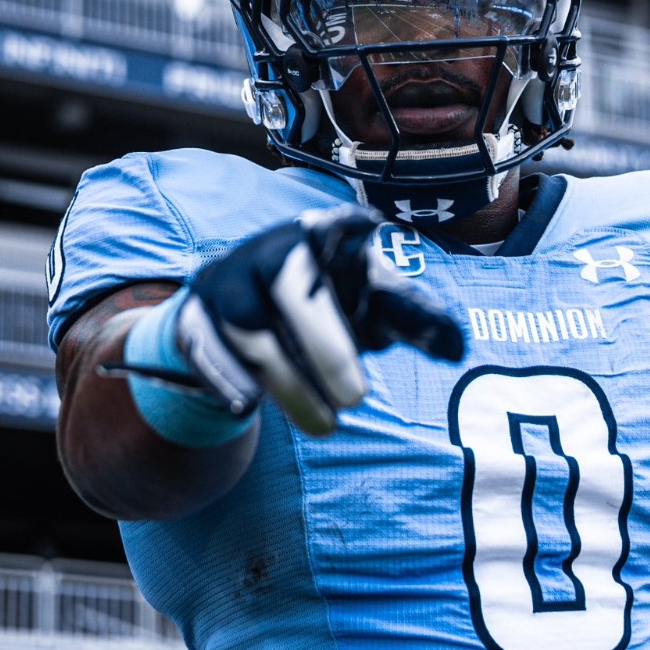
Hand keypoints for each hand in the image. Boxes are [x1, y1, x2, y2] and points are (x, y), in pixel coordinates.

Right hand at [175, 206, 463, 435]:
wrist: (242, 318)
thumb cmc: (329, 307)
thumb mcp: (374, 308)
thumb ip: (416, 320)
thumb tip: (457, 347)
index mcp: (321, 236)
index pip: (339, 225)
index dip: (348, 226)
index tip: (369, 227)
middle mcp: (269, 250)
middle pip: (292, 284)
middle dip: (326, 346)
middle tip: (357, 399)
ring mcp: (226, 281)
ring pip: (252, 329)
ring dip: (291, 384)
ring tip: (327, 424)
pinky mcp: (191, 316)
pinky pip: (204, 350)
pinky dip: (227, 380)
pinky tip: (249, 408)